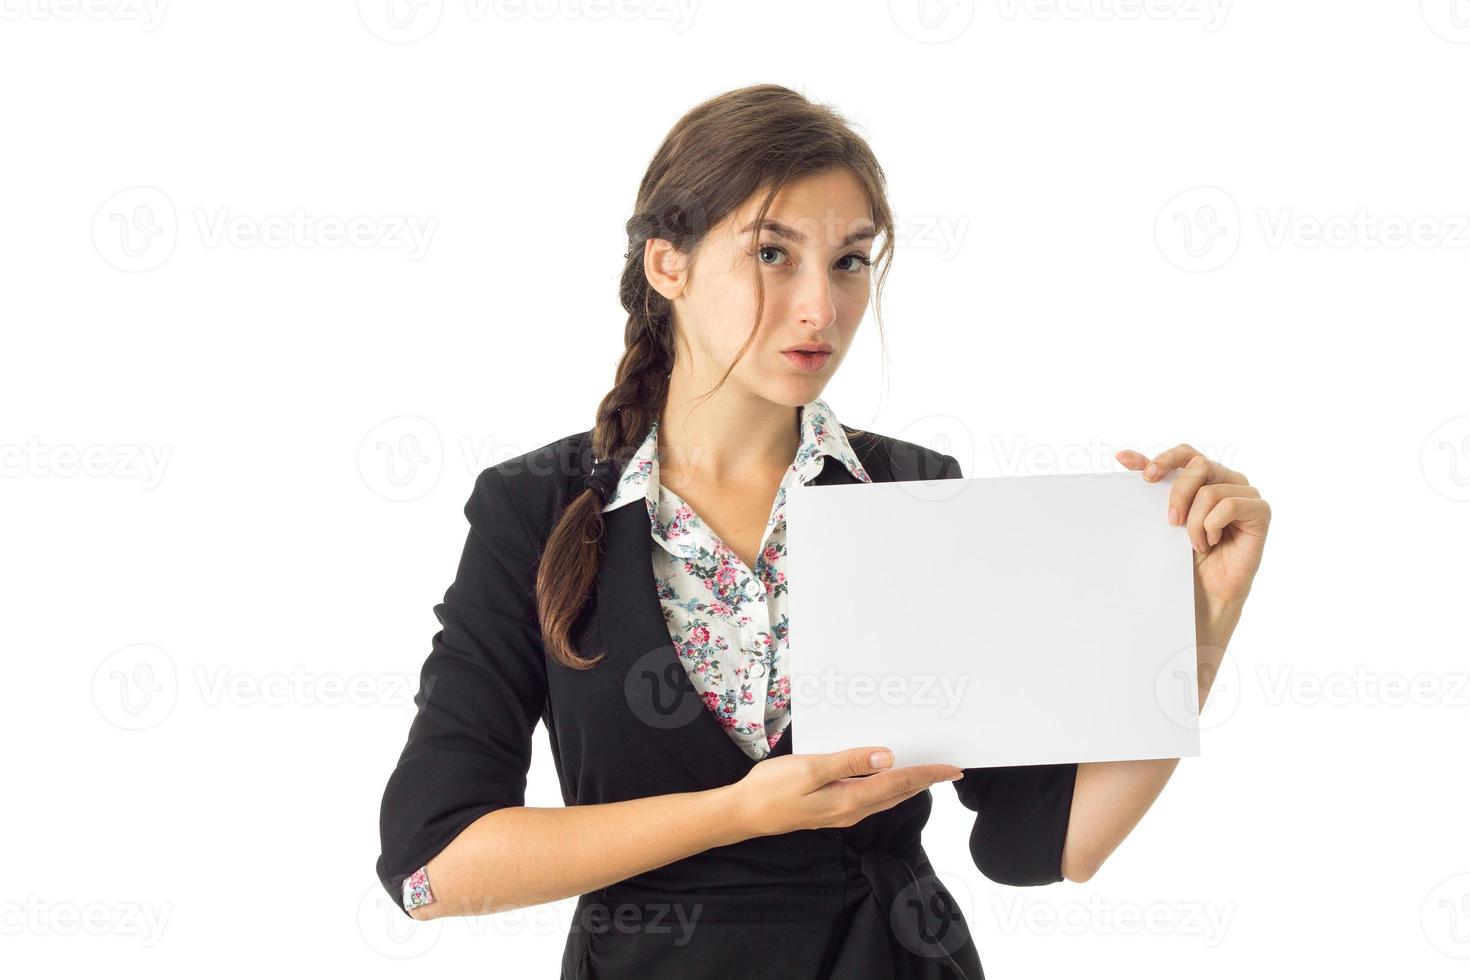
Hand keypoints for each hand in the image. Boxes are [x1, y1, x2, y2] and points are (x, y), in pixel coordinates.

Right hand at [731, 747, 962, 838]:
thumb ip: (850, 762)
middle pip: (898, 793)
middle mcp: (852, 811)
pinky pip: (870, 797)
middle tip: (949, 769)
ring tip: (926, 772)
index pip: (900, 783)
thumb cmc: (772, 788)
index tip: (953, 768)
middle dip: (926, 781)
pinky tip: (885, 776)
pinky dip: (887, 785)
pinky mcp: (831, 810)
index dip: (929, 775)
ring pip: (886, 797)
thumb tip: (889, 756)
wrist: (744, 813)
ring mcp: (842, 813)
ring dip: (908, 784)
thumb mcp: (810, 769)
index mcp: (851, 800)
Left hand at [1115, 444, 1271, 611]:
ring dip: (1195, 522)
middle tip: (1171, 522)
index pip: (1187, 453)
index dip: (1166, 459)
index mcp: (1207, 476)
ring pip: (1210, 491)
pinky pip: (1229, 505)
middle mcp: (1230, 480)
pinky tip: (1213, 543)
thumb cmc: (1184, 553)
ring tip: (1196, 543)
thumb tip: (1122, 455)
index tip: (1147, 477)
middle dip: (1178, 495)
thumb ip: (1154, 482)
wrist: (1203, 590)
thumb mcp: (1164, 512)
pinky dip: (1212, 527)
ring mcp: (1248, 495)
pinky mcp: (1260, 512)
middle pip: (1198, 466)